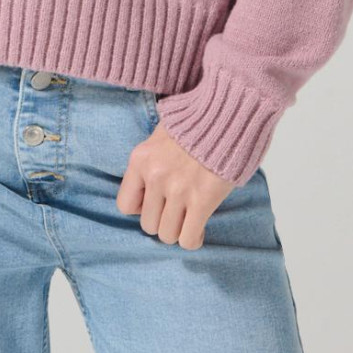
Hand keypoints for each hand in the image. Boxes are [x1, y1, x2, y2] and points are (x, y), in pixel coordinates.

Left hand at [116, 121, 235, 248]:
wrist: (227, 114)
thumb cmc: (195, 122)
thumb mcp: (161, 134)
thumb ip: (151, 160)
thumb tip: (146, 185)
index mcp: (141, 159)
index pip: (125, 205)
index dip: (142, 208)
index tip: (156, 202)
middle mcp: (155, 176)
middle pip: (148, 224)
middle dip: (163, 221)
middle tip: (177, 211)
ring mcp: (178, 190)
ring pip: (167, 235)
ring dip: (179, 231)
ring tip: (189, 219)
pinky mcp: (202, 200)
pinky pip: (188, 238)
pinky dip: (193, 239)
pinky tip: (200, 228)